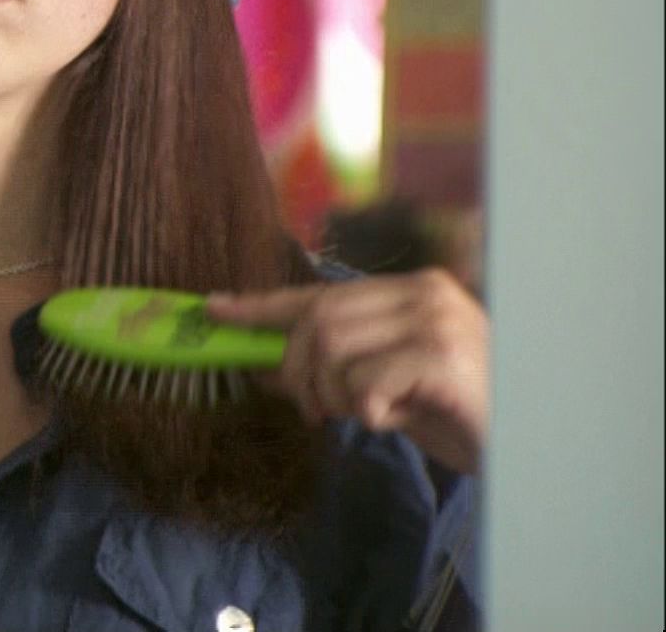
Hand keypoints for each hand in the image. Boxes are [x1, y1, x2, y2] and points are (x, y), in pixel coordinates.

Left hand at [206, 269, 487, 475]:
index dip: (261, 305)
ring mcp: (435, 320)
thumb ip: (329, 370)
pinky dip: (368, 411)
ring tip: (368, 413)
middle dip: (297, 372)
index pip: (319, 293)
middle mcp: (422, 293)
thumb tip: (263, 366)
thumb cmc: (456, 415)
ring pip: (331, 352)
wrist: (525, 448)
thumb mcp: (381, 387)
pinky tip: (398, 417)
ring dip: (333, 396)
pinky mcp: (442, 356)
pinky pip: (364, 384)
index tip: (214, 310)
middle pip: (315, 323)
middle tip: (314, 410)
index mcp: (407, 291)